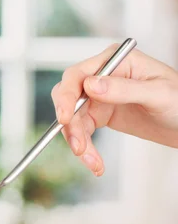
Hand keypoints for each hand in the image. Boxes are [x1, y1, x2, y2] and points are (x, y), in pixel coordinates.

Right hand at [52, 45, 177, 175]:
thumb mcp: (158, 94)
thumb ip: (125, 89)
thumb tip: (90, 86)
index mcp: (115, 62)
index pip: (77, 75)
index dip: (66, 97)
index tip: (65, 118)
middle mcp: (102, 76)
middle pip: (68, 98)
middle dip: (70, 125)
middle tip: (78, 147)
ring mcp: (99, 96)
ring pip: (72, 118)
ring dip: (77, 141)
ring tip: (92, 161)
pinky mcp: (99, 114)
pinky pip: (81, 131)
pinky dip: (85, 148)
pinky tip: (95, 162)